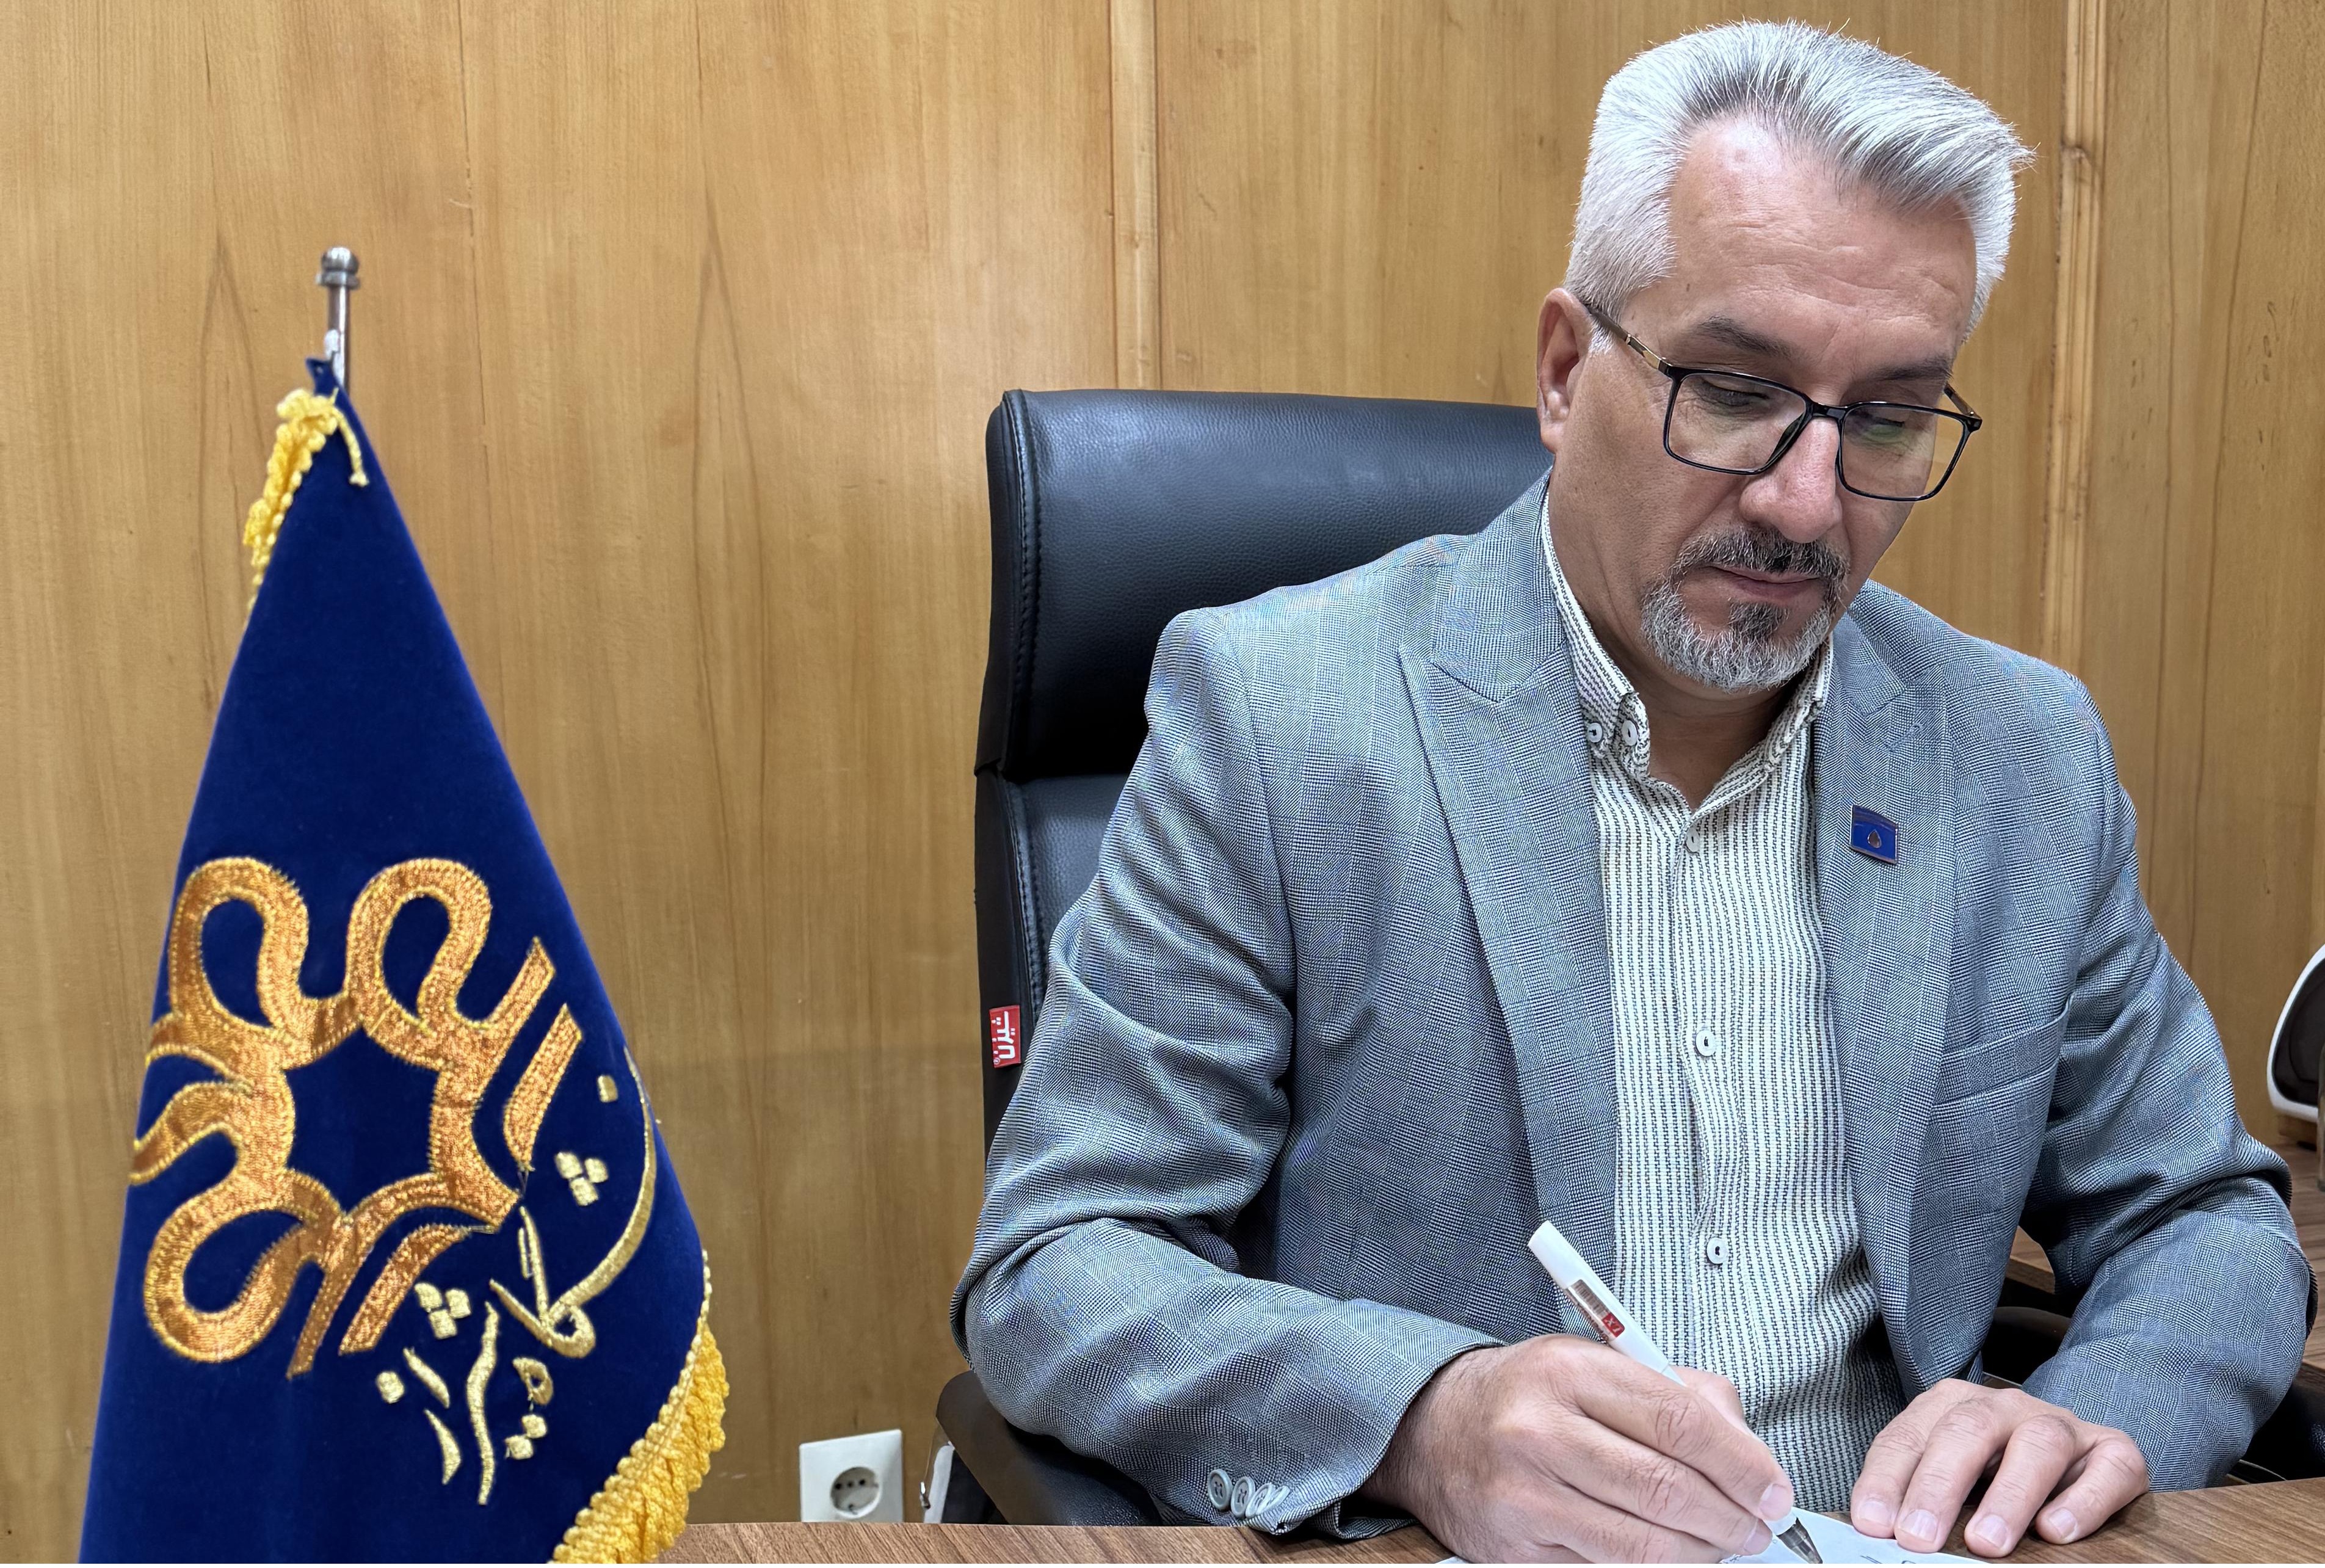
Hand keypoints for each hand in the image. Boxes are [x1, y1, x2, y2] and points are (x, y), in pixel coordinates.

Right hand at [1363, 1336, 1797, 1561]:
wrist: (1432, 1431)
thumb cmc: (1528, 1397)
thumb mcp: (1595, 1366)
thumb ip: (1678, 1394)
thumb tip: (1748, 1451)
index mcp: (1568, 1369)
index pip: (1679, 1419)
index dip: (1741, 1463)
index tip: (1774, 1491)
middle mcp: (1540, 1428)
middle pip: (1666, 1486)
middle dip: (1731, 1518)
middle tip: (1759, 1529)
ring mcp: (1523, 1492)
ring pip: (1643, 1542)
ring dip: (1702, 1553)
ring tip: (1723, 1546)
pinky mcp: (1515, 1546)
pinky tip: (1672, 1556)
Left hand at [1850, 1379, 2148, 1556]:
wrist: (2080, 1458)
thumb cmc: (1996, 1478)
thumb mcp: (1954, 1482)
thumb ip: (1923, 1501)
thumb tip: (1884, 1537)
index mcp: (1952, 1406)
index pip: (1908, 1438)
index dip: (1887, 1480)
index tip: (1872, 1525)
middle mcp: (2005, 1406)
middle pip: (1967, 1432)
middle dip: (1938, 1486)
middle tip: (1918, 1538)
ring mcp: (2062, 1425)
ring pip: (2038, 1444)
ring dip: (2008, 1495)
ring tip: (1985, 1544)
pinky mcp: (2115, 1452)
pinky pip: (2107, 1467)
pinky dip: (2082, 1501)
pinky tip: (2055, 1532)